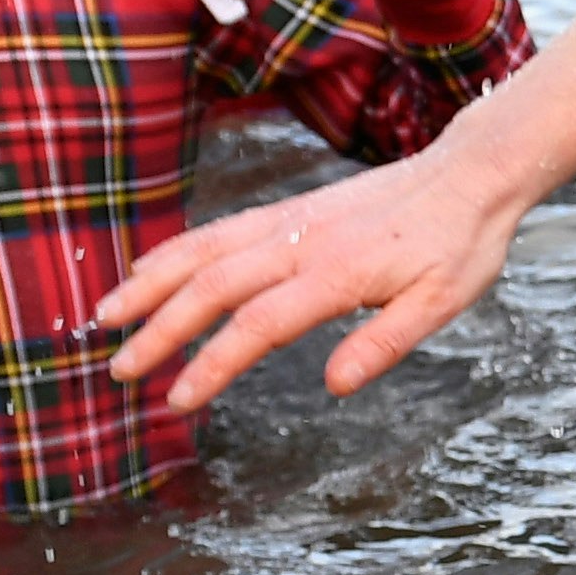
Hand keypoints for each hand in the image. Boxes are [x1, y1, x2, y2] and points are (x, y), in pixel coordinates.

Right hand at [102, 141, 527, 410]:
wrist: (470, 174)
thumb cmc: (460, 243)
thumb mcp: (443, 301)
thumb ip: (386, 341)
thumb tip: (335, 385)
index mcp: (336, 273)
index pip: (258, 325)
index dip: (213, 364)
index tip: (177, 400)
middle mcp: (301, 242)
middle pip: (213, 287)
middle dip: (159, 330)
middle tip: (119, 369)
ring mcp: (290, 220)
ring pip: (203, 250)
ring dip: (150, 284)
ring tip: (106, 317)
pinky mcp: (290, 210)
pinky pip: (219, 229)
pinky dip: (175, 250)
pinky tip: (147, 270)